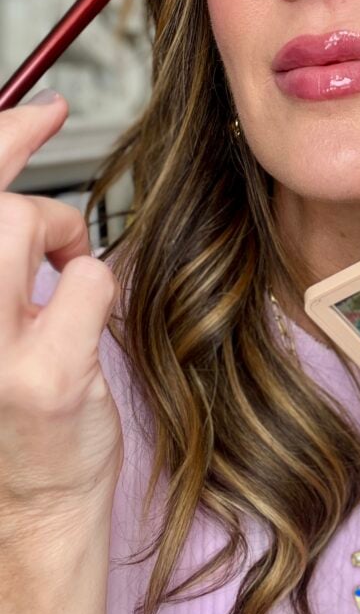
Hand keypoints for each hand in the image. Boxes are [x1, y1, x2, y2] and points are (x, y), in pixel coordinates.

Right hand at [0, 92, 122, 514]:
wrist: (31, 504)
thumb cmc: (11, 403)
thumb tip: (28, 129)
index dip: (1, 136)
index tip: (44, 110)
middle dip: (39, 209)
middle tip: (61, 244)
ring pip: (20, 222)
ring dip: (60, 241)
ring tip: (62, 284)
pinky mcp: (38, 377)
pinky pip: (87, 276)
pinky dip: (96, 286)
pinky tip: (84, 325)